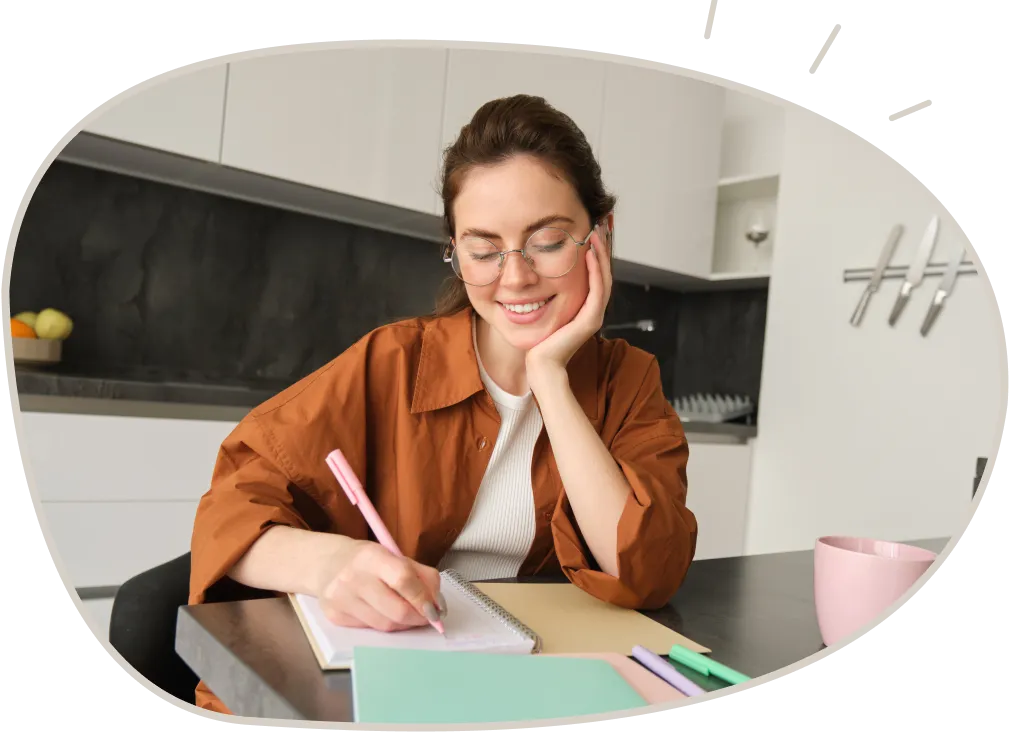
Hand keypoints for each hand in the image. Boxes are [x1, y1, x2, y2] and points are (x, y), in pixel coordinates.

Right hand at [314, 540, 446, 631]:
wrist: (326, 563)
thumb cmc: (366, 560)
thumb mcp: (394, 556)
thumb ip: (421, 575)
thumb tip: (438, 603)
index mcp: (371, 556)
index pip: (404, 580)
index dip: (424, 598)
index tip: (437, 609)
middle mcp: (353, 578)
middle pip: (396, 610)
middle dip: (418, 617)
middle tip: (427, 616)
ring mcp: (341, 599)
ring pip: (385, 625)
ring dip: (403, 624)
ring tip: (408, 614)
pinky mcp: (335, 616)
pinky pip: (370, 628)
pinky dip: (384, 624)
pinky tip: (384, 612)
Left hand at [526, 221, 612, 384]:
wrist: (539, 363)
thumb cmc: (538, 340)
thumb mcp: (542, 309)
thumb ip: (545, 294)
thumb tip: (534, 273)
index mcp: (584, 306)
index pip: (594, 274)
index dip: (595, 252)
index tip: (590, 231)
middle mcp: (593, 309)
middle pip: (603, 272)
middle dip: (602, 248)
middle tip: (600, 225)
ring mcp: (594, 314)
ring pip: (603, 277)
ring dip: (601, 254)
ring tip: (597, 234)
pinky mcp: (591, 319)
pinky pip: (597, 289)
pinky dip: (595, 270)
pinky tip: (590, 254)